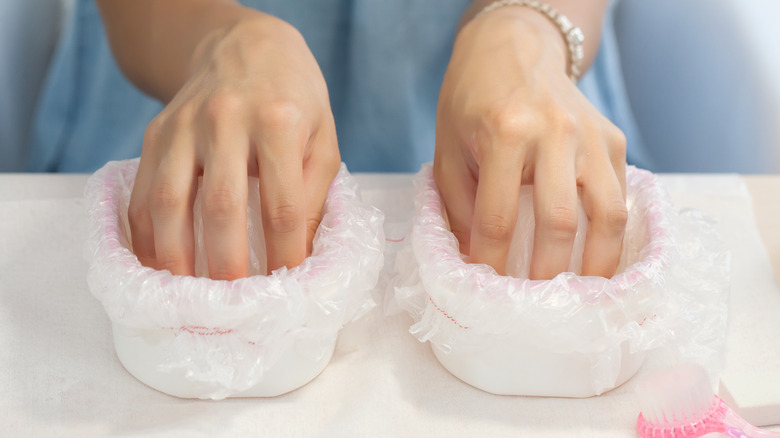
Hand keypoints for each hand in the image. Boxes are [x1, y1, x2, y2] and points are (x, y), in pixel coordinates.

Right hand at [128, 13, 339, 278]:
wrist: (243, 48)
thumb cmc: (292, 99)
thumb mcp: (323, 138)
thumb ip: (315, 194)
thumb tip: (299, 256)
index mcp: (278, 121)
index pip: (283, 205)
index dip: (286, 255)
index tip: (288, 289)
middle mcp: (226, 120)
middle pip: (222, 207)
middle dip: (227, 266)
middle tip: (235, 307)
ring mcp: (183, 125)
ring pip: (170, 202)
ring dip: (177, 259)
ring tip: (188, 298)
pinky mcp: (155, 133)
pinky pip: (143, 193)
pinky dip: (147, 236)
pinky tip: (158, 266)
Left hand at [434, 6, 626, 278]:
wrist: (513, 47)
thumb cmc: (472, 100)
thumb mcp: (447, 149)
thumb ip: (458, 207)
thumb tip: (473, 262)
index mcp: (506, 132)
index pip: (500, 218)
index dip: (493, 262)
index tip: (489, 292)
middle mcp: (555, 132)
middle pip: (560, 222)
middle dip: (547, 273)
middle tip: (537, 304)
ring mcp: (592, 135)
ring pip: (608, 214)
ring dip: (598, 263)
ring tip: (584, 294)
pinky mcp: (614, 138)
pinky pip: (619, 194)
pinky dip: (611, 232)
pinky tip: (598, 256)